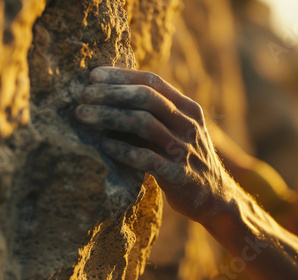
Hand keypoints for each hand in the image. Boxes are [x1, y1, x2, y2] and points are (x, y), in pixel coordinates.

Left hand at [74, 67, 233, 222]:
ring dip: (109, 116)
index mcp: (189, 109)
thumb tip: (116, 92)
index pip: (154, 82)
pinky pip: (145, 158)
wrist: (215, 198)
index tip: (94, 76)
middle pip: (146, 98)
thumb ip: (160, 112)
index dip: (122, 76)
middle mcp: (188, 124)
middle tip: (83, 95)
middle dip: (111, 93)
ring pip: (143, 123)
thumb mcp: (182, 129)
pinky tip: (103, 145)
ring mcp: (184, 149)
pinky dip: (122, 149)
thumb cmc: (187, 159)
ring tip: (82, 115)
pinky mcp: (177, 174)